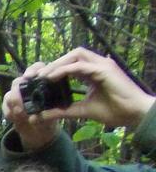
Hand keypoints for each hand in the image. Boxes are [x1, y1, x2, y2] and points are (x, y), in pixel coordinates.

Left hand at [5, 48, 155, 149]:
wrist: (134, 114)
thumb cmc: (115, 111)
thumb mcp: (82, 111)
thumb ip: (62, 111)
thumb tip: (40, 116)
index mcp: (93, 72)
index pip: (72, 63)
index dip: (55, 68)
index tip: (38, 80)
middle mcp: (98, 65)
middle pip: (72, 55)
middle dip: (53, 63)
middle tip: (36, 76)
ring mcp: (102, 65)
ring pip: (76, 55)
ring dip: (57, 63)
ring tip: (42, 76)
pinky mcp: (105, 69)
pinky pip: (80, 65)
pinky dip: (65, 69)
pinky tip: (53, 78)